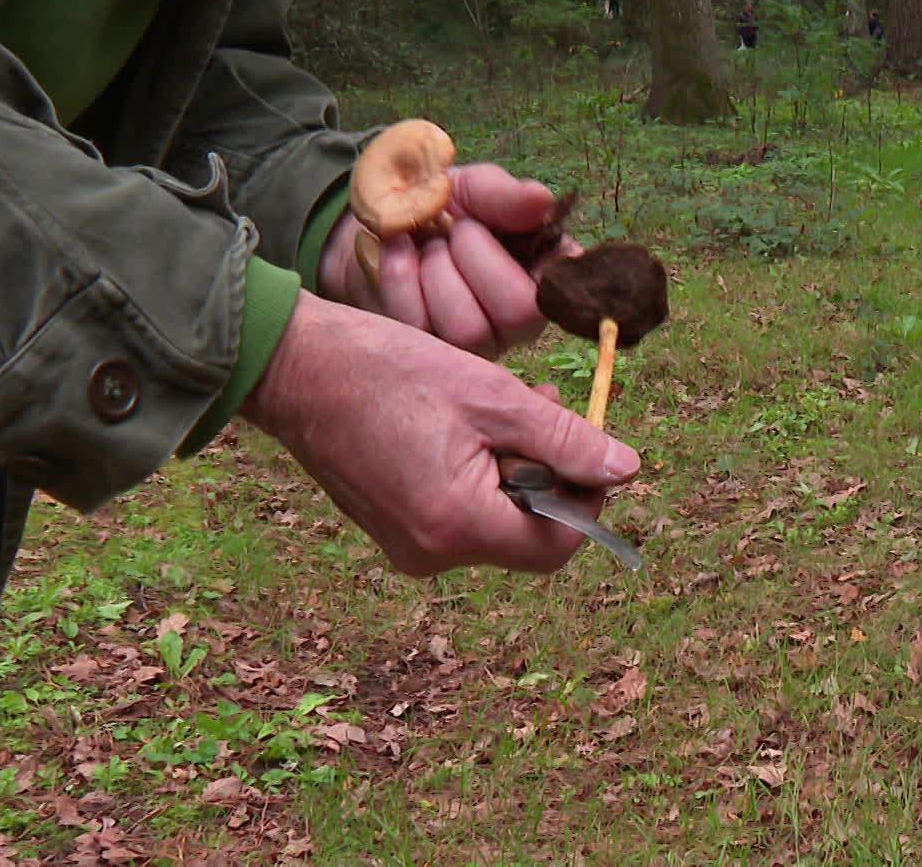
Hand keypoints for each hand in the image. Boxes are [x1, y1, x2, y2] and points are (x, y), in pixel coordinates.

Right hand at [240, 293, 637, 574]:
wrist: (295, 368)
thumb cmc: (392, 372)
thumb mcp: (494, 397)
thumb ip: (566, 439)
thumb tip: (626, 468)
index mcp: (459, 527)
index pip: (556, 546)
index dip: (586, 499)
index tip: (588, 445)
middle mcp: (432, 554)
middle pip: (527, 535)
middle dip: (550, 474)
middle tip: (544, 405)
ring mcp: (407, 546)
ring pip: (495, 521)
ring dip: (516, 468)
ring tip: (503, 404)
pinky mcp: (392, 528)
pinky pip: (459, 514)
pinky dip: (479, 474)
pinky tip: (467, 424)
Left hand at [319, 162, 582, 356]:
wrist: (381, 220)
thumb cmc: (440, 206)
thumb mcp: (473, 188)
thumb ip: (505, 195)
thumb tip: (542, 200)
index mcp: (544, 275)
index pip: (562, 285)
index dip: (537, 259)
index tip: (491, 224)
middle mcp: (521, 320)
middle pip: (517, 313)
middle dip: (473, 256)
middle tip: (454, 229)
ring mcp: (477, 344)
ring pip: (468, 330)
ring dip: (436, 270)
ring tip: (427, 244)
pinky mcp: (431, 354)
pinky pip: (420, 328)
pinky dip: (402, 279)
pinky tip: (400, 251)